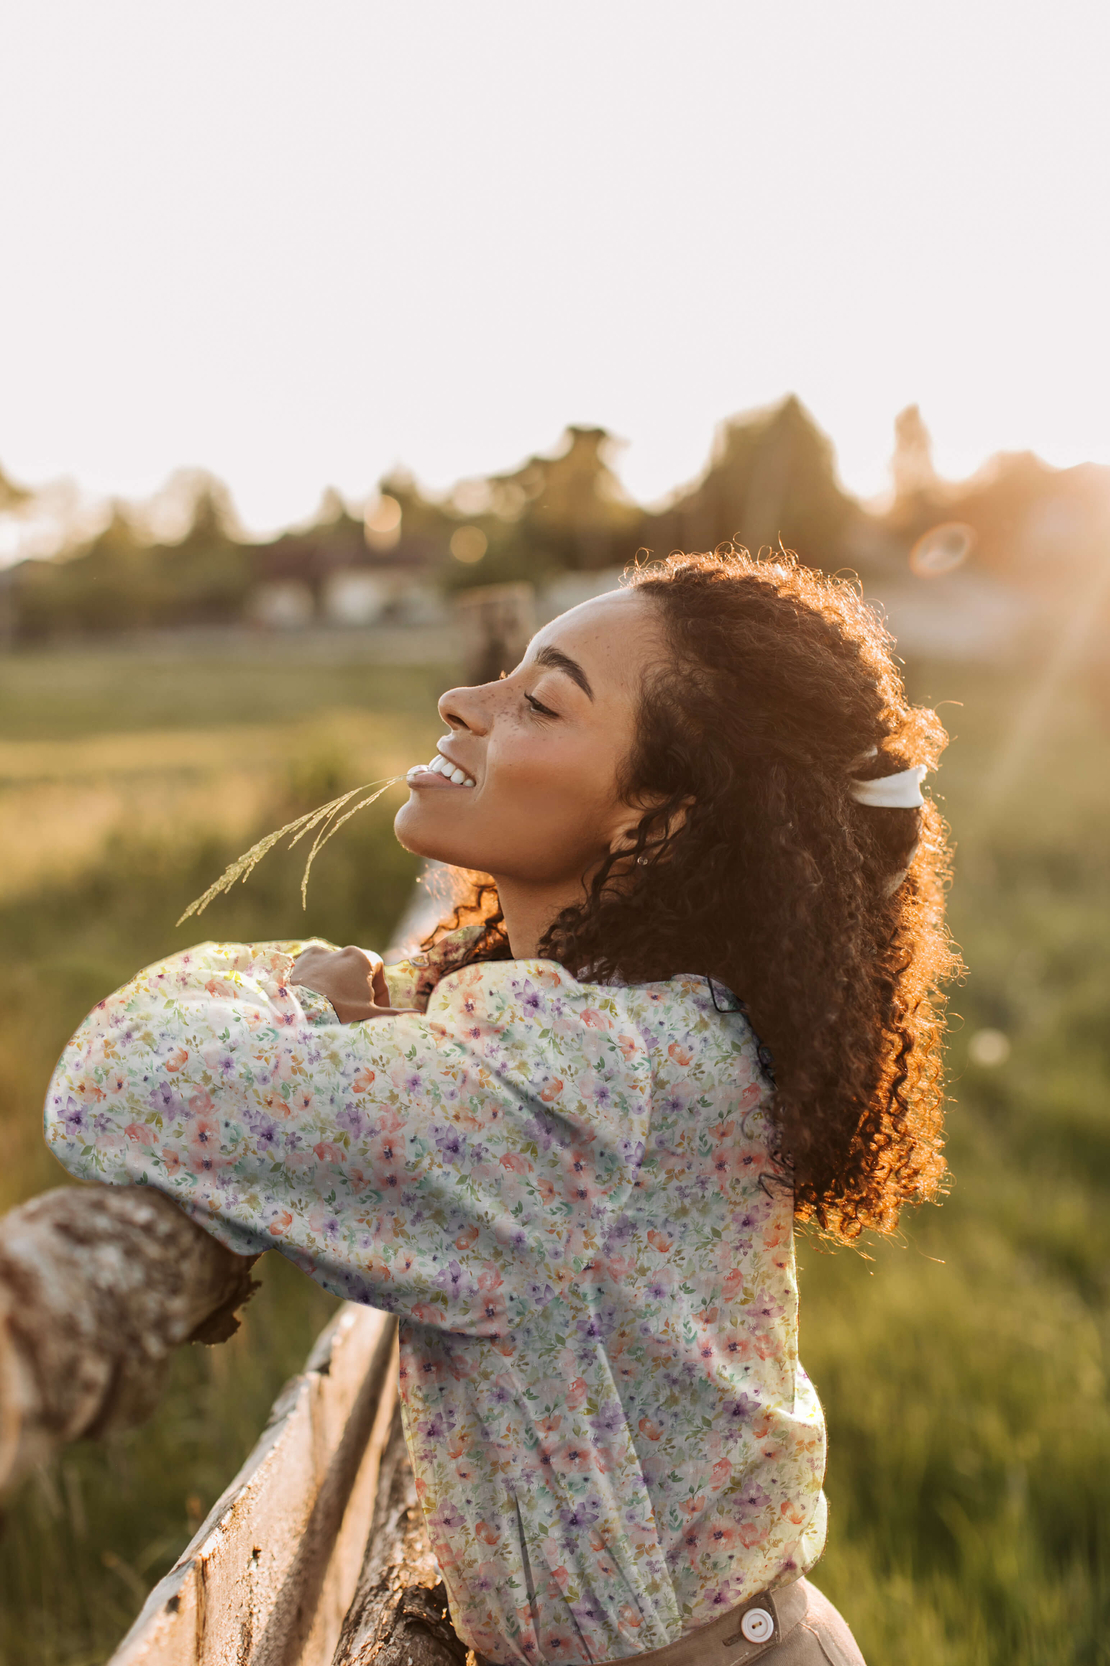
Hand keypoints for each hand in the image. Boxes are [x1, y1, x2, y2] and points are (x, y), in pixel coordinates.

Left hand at [290, 945, 416, 1023]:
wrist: (297, 1016)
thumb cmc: (339, 1013)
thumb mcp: (371, 1015)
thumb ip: (395, 1015)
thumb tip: (420, 1018)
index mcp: (360, 958)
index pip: (378, 967)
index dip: (380, 989)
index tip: (375, 1008)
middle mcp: (338, 951)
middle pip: (354, 969)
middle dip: (356, 989)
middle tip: (354, 1012)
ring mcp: (314, 956)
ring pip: (331, 970)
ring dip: (334, 986)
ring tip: (331, 1010)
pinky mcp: (295, 964)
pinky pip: (309, 973)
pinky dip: (313, 985)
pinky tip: (311, 1004)